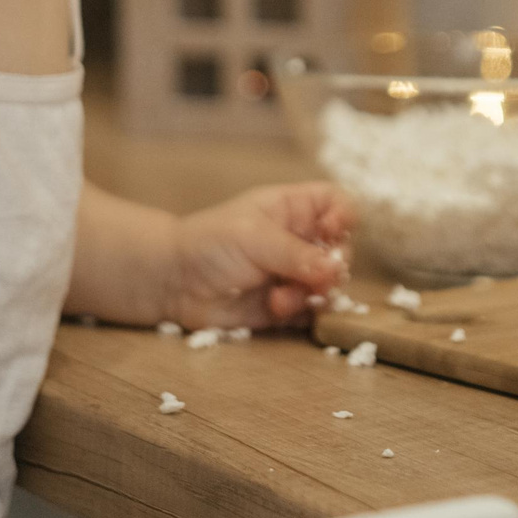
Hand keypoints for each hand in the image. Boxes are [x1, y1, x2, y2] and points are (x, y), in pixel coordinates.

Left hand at [165, 183, 355, 330]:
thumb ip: (295, 254)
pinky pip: (312, 312)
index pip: (336, 204)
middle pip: (341, 249)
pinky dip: (302, 313)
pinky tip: (276, 309)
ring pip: (330, 285)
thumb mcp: (253, 237)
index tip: (334, 230)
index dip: (343, 216)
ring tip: (281, 299)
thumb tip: (335, 271)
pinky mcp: (286, 306)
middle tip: (315, 278)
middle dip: (332, 266)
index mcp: (293, 210)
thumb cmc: (210, 243)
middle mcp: (299, 241)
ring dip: (313, 294)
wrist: (174, 282)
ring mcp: (294, 275)